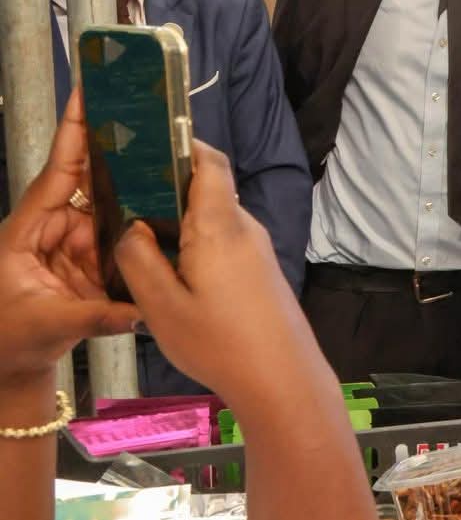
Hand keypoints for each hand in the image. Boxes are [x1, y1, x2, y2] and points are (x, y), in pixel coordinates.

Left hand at [0, 92, 138, 388]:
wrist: (10, 367)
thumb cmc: (11, 341)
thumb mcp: (49, 325)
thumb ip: (97, 316)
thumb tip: (142, 311)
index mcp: (26, 232)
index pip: (55, 174)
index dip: (71, 134)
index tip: (85, 94)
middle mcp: (49, 229)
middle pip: (88, 182)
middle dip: (116, 153)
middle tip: (146, 121)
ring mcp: (69, 244)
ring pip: (108, 208)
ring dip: (133, 195)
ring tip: (166, 169)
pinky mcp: (86, 260)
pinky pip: (116, 236)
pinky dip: (135, 227)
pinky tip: (161, 213)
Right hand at [114, 138, 320, 404]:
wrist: (282, 379)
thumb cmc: (219, 342)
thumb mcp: (161, 304)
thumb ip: (138, 258)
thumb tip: (130, 226)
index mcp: (220, 225)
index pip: (210, 161)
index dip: (182, 143)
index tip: (146, 140)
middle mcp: (244, 228)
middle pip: (207, 189)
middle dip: (166, 186)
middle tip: (119, 193)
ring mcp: (256, 249)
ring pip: (212, 219)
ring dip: (177, 220)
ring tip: (132, 231)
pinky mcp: (259, 270)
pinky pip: (222, 242)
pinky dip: (193, 244)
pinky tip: (166, 266)